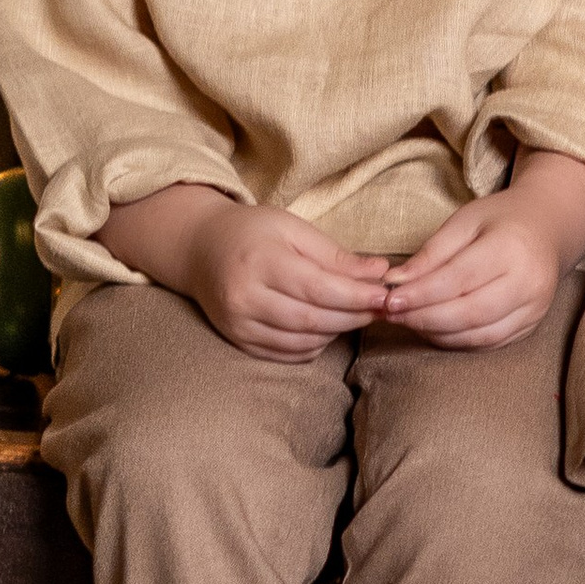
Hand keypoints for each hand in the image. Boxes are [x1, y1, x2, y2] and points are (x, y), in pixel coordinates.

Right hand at [182, 195, 390, 360]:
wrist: (200, 248)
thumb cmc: (252, 232)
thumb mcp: (292, 229)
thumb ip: (334, 254)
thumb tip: (379, 272)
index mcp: (260, 261)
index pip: (318, 288)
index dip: (356, 296)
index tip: (385, 295)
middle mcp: (245, 296)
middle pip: (313, 320)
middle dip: (354, 317)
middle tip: (379, 308)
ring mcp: (239, 323)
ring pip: (302, 341)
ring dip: (337, 332)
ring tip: (354, 314)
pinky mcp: (238, 340)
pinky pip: (287, 355)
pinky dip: (314, 345)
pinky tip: (325, 327)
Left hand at [384, 156, 584, 349]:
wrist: (548, 229)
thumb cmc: (501, 219)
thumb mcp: (464, 221)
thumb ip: (431, 253)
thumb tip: (395, 282)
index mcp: (511, 249)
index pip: (458, 280)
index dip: (421, 294)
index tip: (389, 299)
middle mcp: (529, 283)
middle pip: (469, 313)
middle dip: (424, 318)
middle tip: (392, 315)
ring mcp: (534, 309)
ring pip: (479, 335)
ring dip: (437, 334)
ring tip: (408, 322)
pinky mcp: (531, 326)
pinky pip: (489, 343)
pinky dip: (457, 341)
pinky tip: (434, 329)